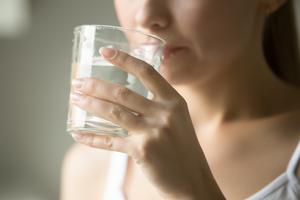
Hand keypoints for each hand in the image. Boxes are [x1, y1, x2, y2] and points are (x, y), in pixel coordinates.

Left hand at [70, 47, 224, 199]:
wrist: (192, 178)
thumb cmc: (181, 146)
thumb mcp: (178, 118)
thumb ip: (157, 104)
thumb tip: (127, 93)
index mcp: (174, 100)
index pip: (146, 72)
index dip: (124, 59)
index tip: (105, 52)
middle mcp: (164, 113)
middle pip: (123, 93)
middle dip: (96, 85)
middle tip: (78, 82)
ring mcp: (153, 132)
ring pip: (114, 113)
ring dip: (91, 105)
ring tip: (75, 99)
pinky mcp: (142, 151)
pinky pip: (111, 142)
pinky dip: (92, 138)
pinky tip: (78, 134)